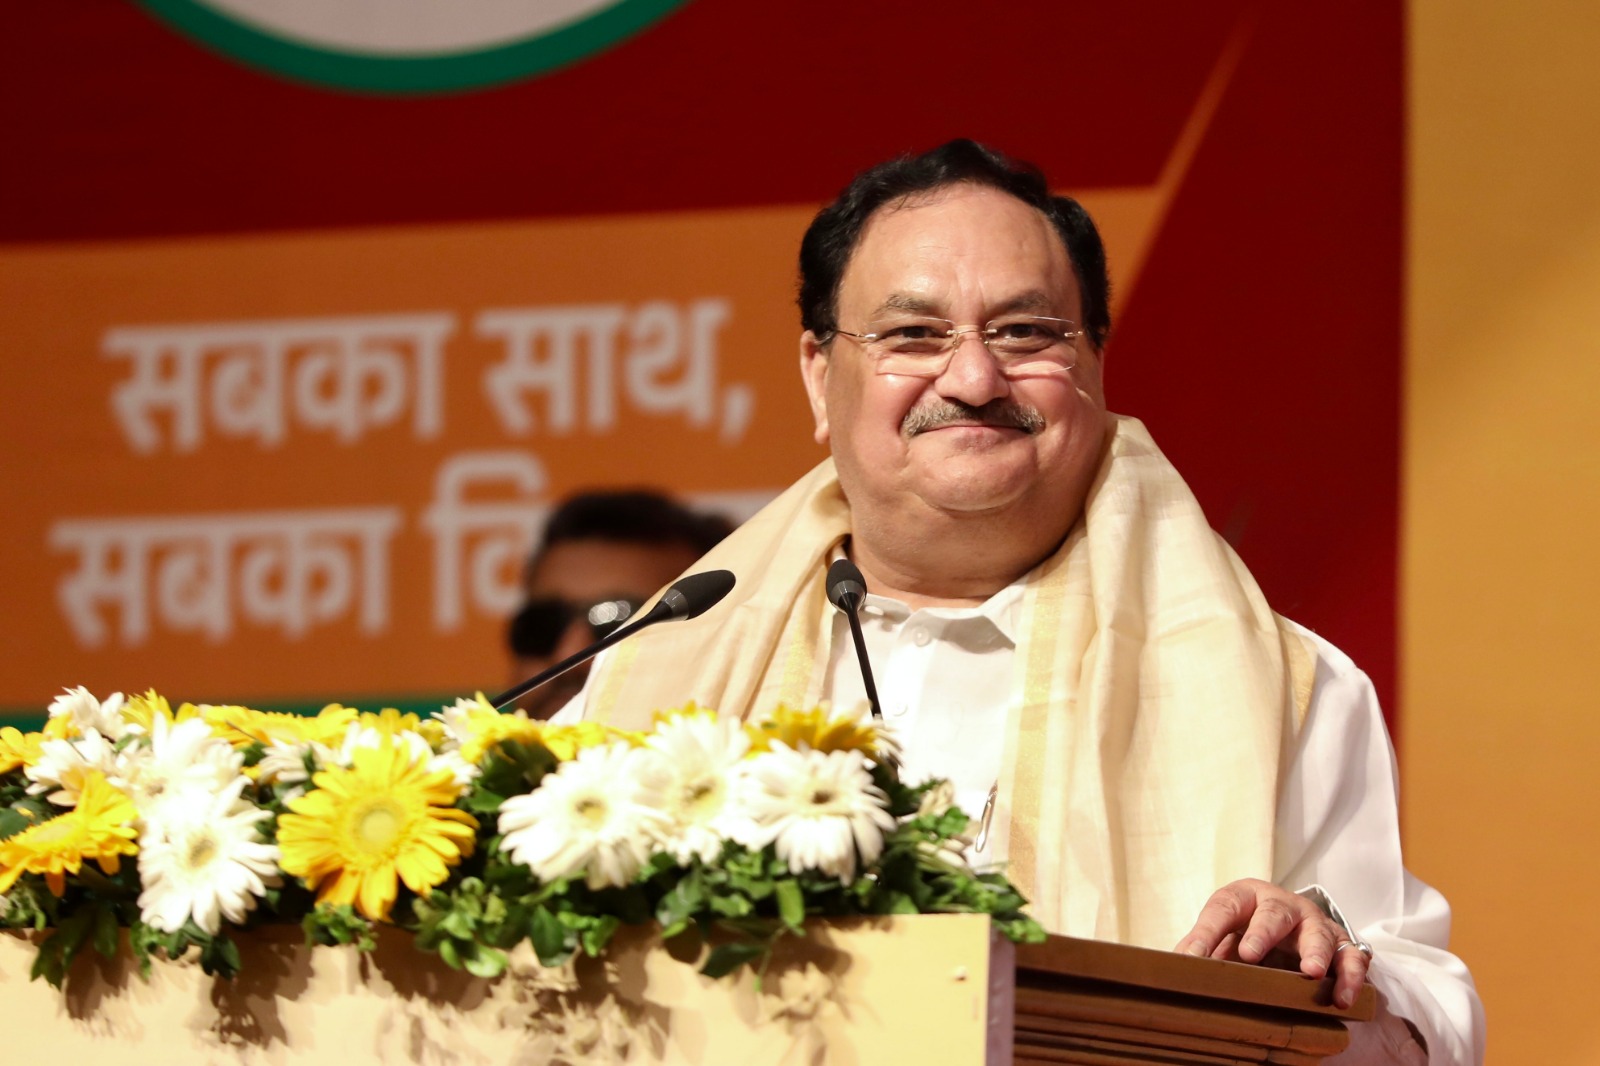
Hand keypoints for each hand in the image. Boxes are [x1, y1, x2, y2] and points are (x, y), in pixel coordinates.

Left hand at [1173, 878, 1369, 1009]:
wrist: (1290, 923)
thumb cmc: (1248, 929)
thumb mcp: (1223, 934)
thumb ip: (1203, 948)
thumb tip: (1173, 967)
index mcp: (1245, 897)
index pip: (1223, 909)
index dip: (1207, 933)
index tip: (1193, 957)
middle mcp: (1282, 905)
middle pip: (1273, 913)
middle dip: (1262, 932)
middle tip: (1250, 954)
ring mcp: (1314, 923)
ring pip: (1317, 932)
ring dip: (1315, 952)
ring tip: (1312, 972)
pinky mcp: (1340, 944)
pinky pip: (1351, 956)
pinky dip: (1350, 975)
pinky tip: (1343, 997)